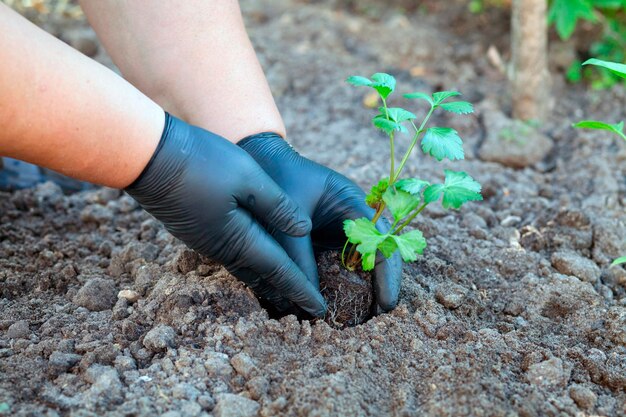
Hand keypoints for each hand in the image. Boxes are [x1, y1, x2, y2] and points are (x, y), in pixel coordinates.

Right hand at [125, 114, 325, 316]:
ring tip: (285, 289)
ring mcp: (206, 241)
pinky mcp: (196, 231)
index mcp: (240, 237)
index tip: (320, 310)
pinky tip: (255, 259)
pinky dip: (250, 264)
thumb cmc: (203, 162)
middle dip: (286, 292)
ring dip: (267, 279)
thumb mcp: (249, 177)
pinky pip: (231, 256)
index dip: (302, 290)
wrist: (148, 158)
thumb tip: (304, 230)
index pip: (280, 271)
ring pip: (245, 267)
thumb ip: (278, 205)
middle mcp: (223, 247)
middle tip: (306, 306)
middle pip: (262, 276)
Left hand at [239, 133, 401, 311]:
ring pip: (363, 260)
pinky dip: (345, 280)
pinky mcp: (328, 236)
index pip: (382, 241)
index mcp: (352, 203)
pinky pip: (343, 261)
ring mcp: (342, 226)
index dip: (388, 274)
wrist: (260, 157)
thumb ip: (298, 259)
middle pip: (380, 253)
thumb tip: (310, 301)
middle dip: (382, 285)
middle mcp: (354, 215)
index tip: (386, 304)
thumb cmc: (275, 181)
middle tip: (377, 317)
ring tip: (364, 316)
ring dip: (366, 285)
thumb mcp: (285, 223)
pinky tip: (341, 301)